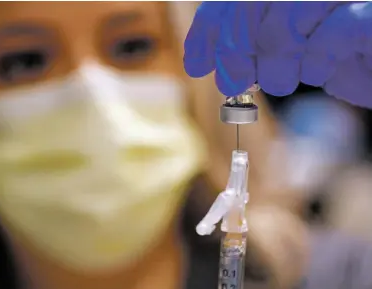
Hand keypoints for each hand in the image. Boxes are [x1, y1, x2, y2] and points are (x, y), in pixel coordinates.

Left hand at [184, 2, 371, 107]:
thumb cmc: (340, 60)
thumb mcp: (287, 56)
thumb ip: (252, 51)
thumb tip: (207, 61)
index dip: (209, 27)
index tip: (195, 62)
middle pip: (251, 3)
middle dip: (232, 50)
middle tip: (232, 83)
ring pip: (287, 13)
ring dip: (273, 59)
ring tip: (280, 82)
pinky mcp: (370, 17)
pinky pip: (332, 32)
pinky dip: (315, 60)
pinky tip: (317, 73)